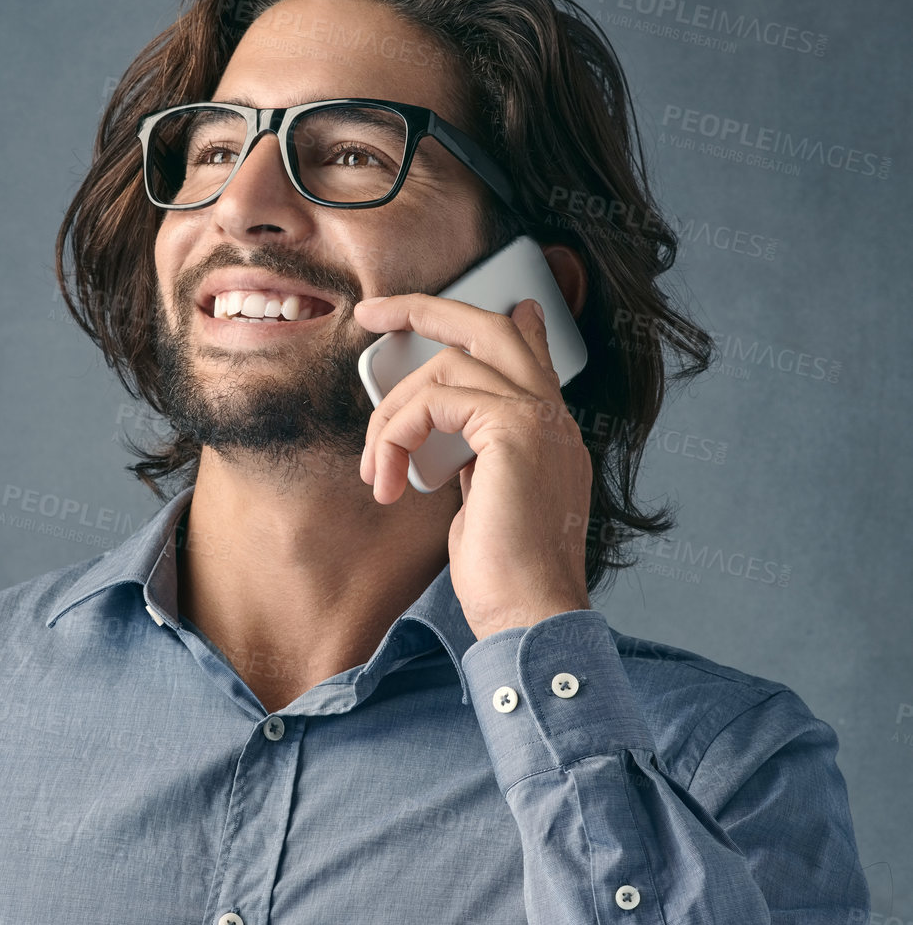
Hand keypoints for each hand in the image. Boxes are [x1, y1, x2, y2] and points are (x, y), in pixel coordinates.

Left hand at [353, 294, 591, 639]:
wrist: (531, 615)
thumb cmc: (504, 575)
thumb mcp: (481, 501)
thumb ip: (470, 457)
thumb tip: (440, 434)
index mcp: (548, 432)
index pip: (527, 351)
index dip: (490, 318)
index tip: (441, 309)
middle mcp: (552, 416)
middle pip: (489, 326)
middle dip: (424, 309)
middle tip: (372, 312)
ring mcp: (539, 418)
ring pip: (449, 364)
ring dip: (391, 413)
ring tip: (375, 468)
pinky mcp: (514, 430)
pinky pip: (436, 401)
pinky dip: (397, 433)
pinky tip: (388, 479)